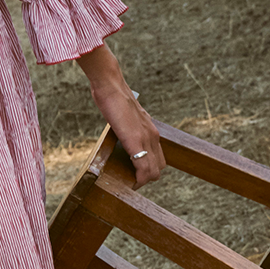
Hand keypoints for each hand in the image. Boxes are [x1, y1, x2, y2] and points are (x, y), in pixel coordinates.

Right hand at [75, 44, 164, 186]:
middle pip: (158, 168)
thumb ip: (129, 127)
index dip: (148, 171)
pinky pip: (143, 167)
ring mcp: (146, 139)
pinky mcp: (135, 141)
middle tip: (130, 181)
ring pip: (154, 171)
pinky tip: (130, 183)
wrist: (111, 85)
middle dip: (146, 178)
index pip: (158, 159)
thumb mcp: (126, 116)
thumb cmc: (114, 98)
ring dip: (143, 181)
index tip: (135, 176)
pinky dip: (139, 179)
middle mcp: (153, 136)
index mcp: (151, 131)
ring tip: (129, 182)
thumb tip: (122, 132)